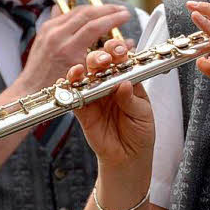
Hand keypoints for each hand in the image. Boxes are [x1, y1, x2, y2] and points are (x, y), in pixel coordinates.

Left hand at [17, 4, 130, 92]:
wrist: (32, 90)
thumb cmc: (60, 88)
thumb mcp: (88, 74)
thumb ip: (108, 56)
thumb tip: (128, 43)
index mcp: (68, 49)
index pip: (95, 26)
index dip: (114, 18)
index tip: (126, 15)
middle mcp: (57, 36)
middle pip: (86, 14)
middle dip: (107, 9)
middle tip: (121, 9)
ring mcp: (48, 30)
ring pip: (75, 10)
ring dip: (95, 7)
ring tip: (109, 9)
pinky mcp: (44, 29)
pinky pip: (64, 13)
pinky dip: (79, 10)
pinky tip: (88, 10)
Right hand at [66, 38, 153, 169]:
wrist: (129, 157)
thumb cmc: (140, 132)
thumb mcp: (142, 114)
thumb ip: (131, 99)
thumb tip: (124, 83)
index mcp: (127, 81)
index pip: (121, 61)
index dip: (119, 53)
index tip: (120, 51)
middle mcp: (109, 85)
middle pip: (100, 64)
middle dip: (100, 57)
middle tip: (104, 61)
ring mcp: (94, 97)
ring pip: (84, 77)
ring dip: (81, 70)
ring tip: (82, 70)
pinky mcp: (82, 111)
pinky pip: (72, 97)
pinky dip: (68, 89)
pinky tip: (67, 83)